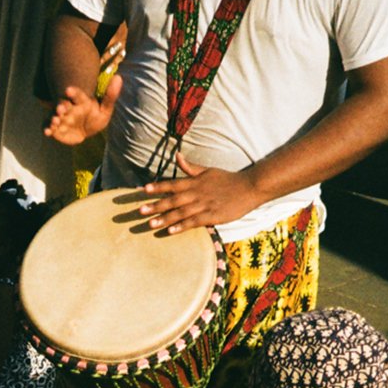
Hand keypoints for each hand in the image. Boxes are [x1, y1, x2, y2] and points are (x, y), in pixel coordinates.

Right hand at [44, 73, 121, 146]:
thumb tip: (119, 77)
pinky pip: (48, 127)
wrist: (85, 133)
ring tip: (55, 120)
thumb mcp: (104, 109)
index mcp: (80, 102)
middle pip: (63, 105)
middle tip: (61, 109)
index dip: (73, 93)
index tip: (69, 90)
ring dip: (53, 117)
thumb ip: (110, 95)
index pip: (77, 95)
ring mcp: (60, 118)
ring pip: (54, 115)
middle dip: (61, 106)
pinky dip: (46, 128)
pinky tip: (46, 132)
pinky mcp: (54, 128)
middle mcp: (68, 108)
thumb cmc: (94, 118)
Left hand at [139, 156, 258, 232]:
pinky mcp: (212, 216)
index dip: (157, 187)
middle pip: (172, 200)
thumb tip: (176, 156)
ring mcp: (204, 205)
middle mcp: (197, 193)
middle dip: (155, 205)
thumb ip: (190, 167)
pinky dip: (182, 226)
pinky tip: (170, 231)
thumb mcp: (208, 170)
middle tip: (139, 210)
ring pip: (180, 212)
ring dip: (164, 218)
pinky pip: (194, 222)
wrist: (249, 187)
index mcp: (195, 182)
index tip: (142, 190)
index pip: (172, 184)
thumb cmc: (227, 179)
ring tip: (150, 224)